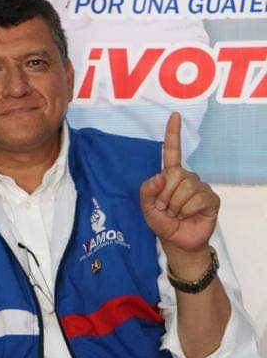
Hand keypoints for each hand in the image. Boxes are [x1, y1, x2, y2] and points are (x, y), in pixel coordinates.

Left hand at [140, 113, 218, 253]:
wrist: (178, 241)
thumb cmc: (163, 222)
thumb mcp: (147, 208)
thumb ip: (146, 191)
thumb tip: (159, 176)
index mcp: (171, 175)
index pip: (172, 151)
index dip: (173, 134)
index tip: (175, 115)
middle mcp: (187, 177)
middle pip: (174, 175)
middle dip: (165, 195)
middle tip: (165, 208)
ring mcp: (200, 187)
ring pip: (185, 187)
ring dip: (175, 205)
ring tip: (176, 213)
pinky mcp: (211, 198)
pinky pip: (196, 199)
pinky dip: (187, 210)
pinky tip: (188, 215)